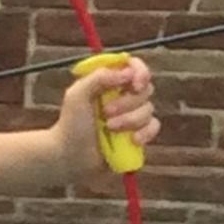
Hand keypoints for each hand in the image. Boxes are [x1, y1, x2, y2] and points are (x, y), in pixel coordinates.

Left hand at [62, 52, 157, 173]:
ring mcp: (132, 114)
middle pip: (145, 88)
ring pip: (149, 109)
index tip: (134, 84)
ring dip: (130, 120)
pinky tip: (132, 140)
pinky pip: (154, 126)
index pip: (133, 66)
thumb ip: (98, 77)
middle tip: (106, 113)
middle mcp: (123, 95)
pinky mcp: (138, 132)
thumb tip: (127, 72)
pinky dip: (145, 133)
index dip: (139, 71)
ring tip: (109, 128)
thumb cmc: (70, 125)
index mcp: (109, 82)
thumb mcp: (77, 95)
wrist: (71, 156)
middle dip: (127, 102)